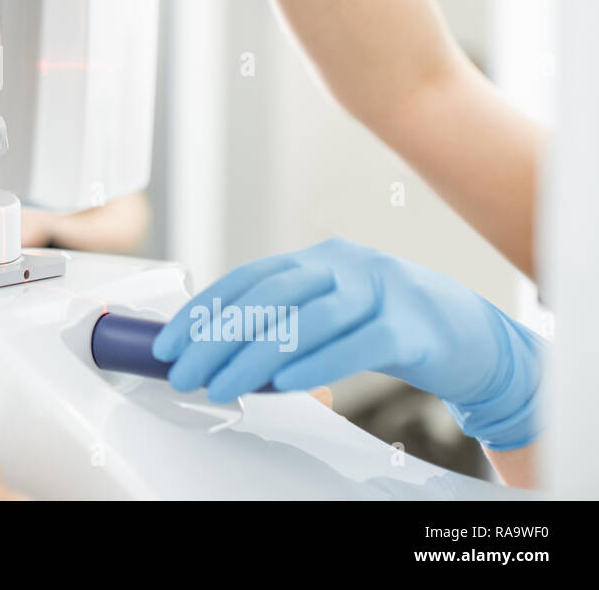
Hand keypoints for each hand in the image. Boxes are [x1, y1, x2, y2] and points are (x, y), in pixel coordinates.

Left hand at [149, 238, 544, 450]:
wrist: (473, 337)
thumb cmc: (389, 326)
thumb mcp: (332, 313)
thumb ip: (285, 324)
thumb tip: (220, 354)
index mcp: (317, 258)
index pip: (247, 280)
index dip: (204, 311)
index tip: (169, 344)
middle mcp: (345, 265)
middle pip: (270, 297)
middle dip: (219, 337)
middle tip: (185, 373)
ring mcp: (381, 292)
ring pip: (307, 320)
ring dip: (256, 357)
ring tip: (222, 385)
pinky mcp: (411, 328)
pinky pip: (357, 345)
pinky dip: (318, 364)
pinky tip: (286, 385)